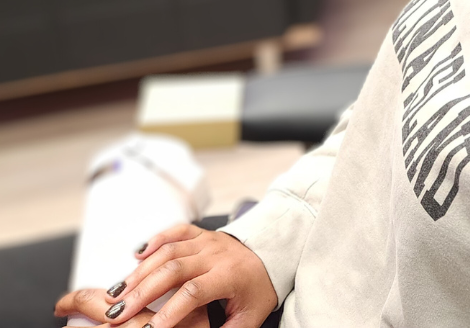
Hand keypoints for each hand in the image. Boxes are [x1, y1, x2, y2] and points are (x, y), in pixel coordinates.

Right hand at [74, 223, 277, 327]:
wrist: (274, 251)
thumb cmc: (260, 287)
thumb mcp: (251, 316)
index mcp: (229, 275)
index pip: (194, 292)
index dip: (170, 312)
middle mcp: (216, 254)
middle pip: (174, 269)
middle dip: (142, 292)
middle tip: (116, 313)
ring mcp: (207, 240)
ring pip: (169, 250)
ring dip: (140, 271)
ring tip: (117, 293)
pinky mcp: (201, 233)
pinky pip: (176, 231)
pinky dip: (155, 240)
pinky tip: (136, 255)